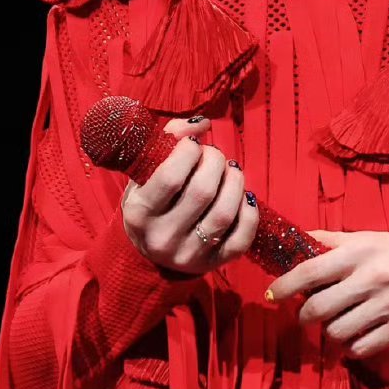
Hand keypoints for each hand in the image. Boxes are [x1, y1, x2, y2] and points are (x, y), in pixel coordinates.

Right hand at [120, 114, 259, 275]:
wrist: (148, 254)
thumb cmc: (149, 202)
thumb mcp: (144, 174)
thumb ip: (167, 141)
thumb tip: (202, 124)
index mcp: (140, 213)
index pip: (170, 178)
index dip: (189, 152)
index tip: (193, 144)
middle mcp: (163, 238)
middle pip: (202, 191)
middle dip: (215, 162)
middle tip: (214, 155)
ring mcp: (190, 255)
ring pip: (225, 212)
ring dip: (235, 182)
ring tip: (231, 171)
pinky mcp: (214, 264)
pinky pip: (242, 237)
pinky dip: (249, 211)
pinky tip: (243, 197)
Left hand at [264, 229, 388, 358]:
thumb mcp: (373, 238)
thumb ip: (335, 241)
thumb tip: (299, 238)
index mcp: (361, 252)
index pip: (311, 270)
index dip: (285, 285)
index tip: (273, 294)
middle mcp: (372, 279)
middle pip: (318, 308)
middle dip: (304, 316)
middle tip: (305, 314)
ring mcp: (387, 307)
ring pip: (336, 332)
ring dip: (328, 332)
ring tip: (335, 323)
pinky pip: (360, 348)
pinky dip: (350, 346)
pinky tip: (354, 336)